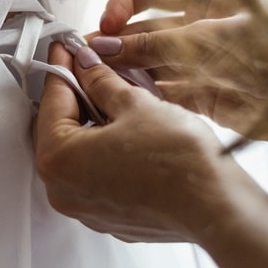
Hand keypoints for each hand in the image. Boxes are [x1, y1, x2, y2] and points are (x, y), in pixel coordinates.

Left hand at [33, 42, 267, 243]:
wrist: (216, 208)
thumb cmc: (178, 162)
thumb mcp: (134, 104)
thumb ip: (101, 82)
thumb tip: (87, 67)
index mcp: (58, 160)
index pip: (50, 99)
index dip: (62, 67)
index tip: (67, 49)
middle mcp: (62, 191)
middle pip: (57, 129)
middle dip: (73, 96)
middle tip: (89, 68)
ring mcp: (84, 208)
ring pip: (76, 154)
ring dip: (88, 123)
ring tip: (112, 96)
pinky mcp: (108, 217)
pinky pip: (93, 176)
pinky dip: (102, 151)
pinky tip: (125, 132)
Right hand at [92, 0, 267, 151]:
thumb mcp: (209, 40)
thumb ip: (155, 43)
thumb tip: (108, 46)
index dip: (121, 5)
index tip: (104, 25)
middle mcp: (200, 28)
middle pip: (144, 31)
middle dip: (115, 44)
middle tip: (86, 60)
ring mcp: (201, 64)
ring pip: (150, 65)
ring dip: (125, 74)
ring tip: (98, 85)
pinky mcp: (203, 97)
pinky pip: (164, 94)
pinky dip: (144, 98)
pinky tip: (125, 104)